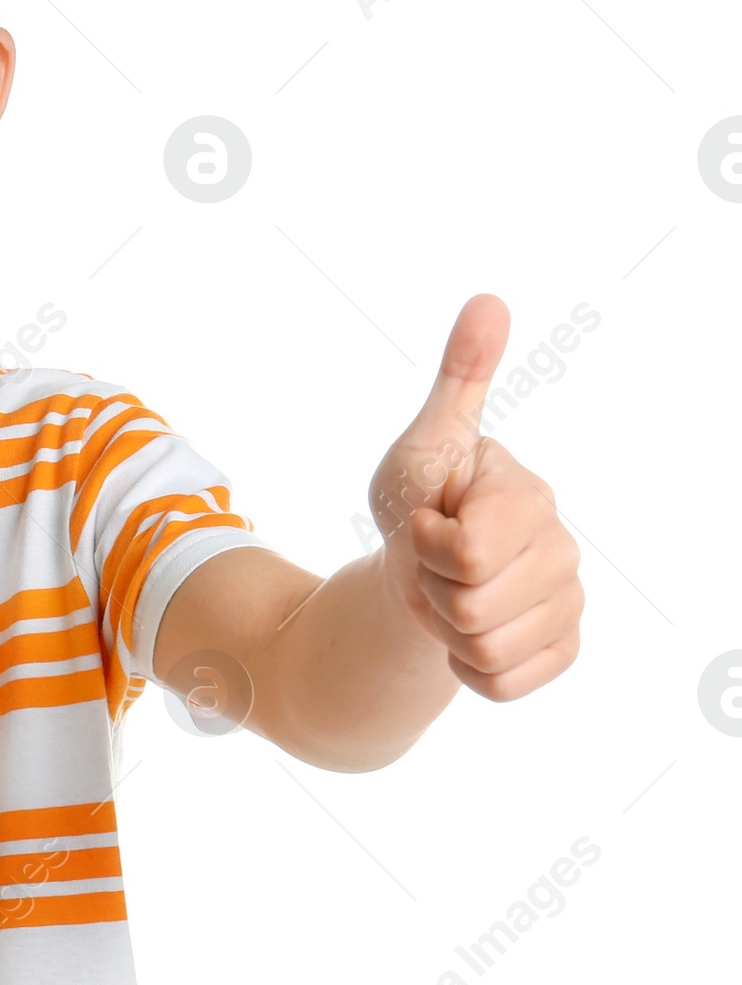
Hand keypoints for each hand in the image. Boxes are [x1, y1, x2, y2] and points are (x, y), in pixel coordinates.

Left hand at [369, 294, 583, 701]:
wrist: (416, 574)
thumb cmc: (420, 503)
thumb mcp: (424, 442)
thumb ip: (460, 378)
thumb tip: (489, 301)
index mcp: (529, 497)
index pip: (466, 549)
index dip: (427, 542)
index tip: (429, 521)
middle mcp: (562, 550)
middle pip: (471, 604)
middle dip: (431, 586)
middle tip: (434, 562)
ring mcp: (566, 603)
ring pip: (484, 648)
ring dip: (444, 629)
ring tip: (447, 593)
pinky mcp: (561, 651)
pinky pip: (499, 683)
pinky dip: (464, 667)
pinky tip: (465, 634)